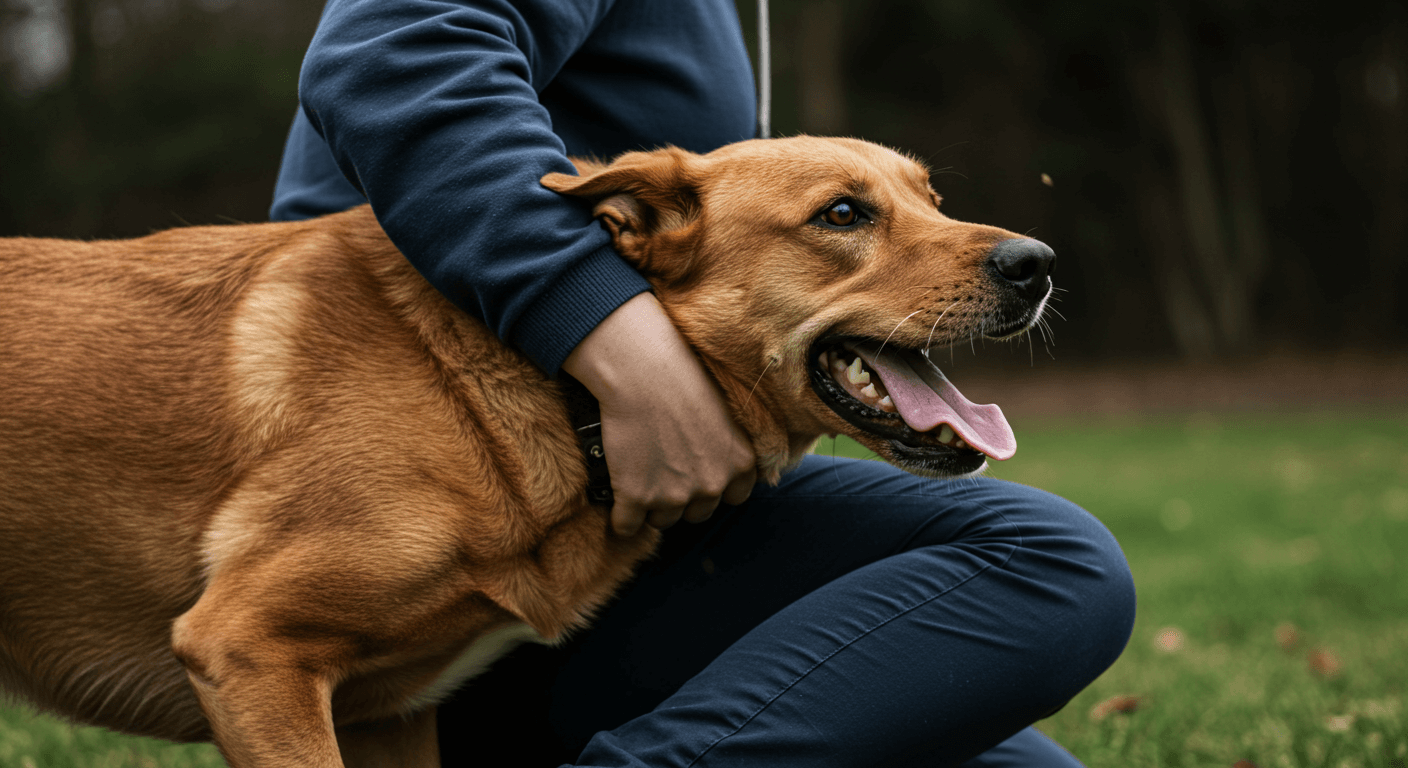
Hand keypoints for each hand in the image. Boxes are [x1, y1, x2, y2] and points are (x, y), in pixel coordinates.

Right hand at [562, 293, 756, 535]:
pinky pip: (626, 526)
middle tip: (663, 469)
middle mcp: (712, 485)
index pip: (733, 498)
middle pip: (697, 512)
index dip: (712, 486)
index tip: (696, 473)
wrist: (641, 370)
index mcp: (740, 464)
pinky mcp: (636, 497)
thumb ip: (731, 444)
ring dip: (651, 505)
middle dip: (682, 496)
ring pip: (662, 520)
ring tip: (639, 476)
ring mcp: (674, 495)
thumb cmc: (683, 376)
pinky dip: (620, 517)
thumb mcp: (727, 410)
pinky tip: (617, 502)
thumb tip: (721, 460)